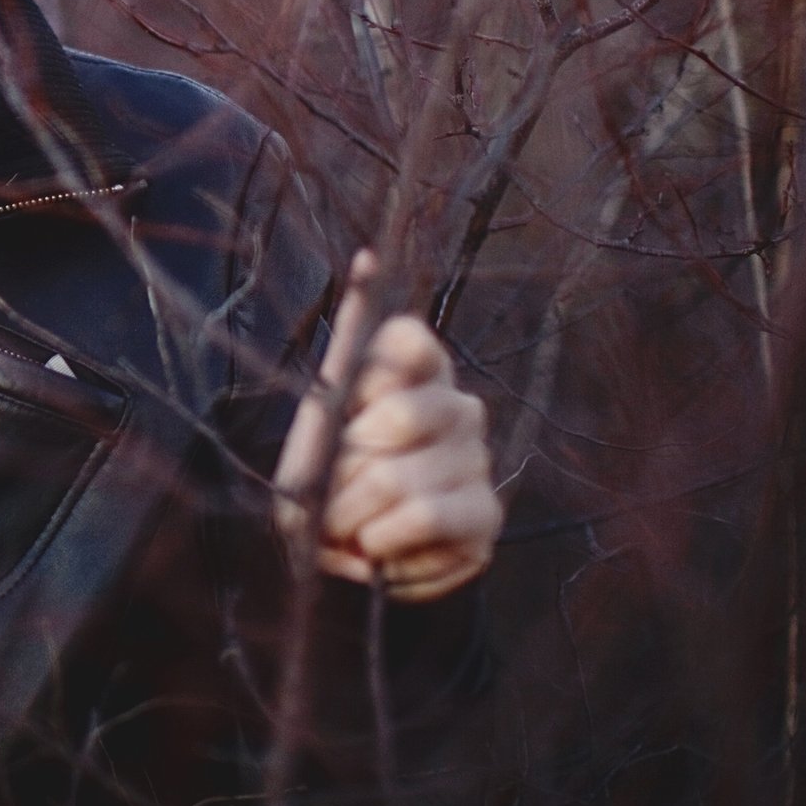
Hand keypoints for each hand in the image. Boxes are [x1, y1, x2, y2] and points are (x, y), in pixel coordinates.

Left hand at [274, 251, 501, 601]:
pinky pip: (427, 519)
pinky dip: (381, 542)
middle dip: (345, 466)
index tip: (345, 412)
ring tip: (343, 529)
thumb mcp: (319, 410)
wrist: (335, 551)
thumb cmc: (325, 471)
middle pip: (402, 415)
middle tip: (327, 494)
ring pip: (403, 478)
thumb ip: (349, 342)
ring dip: (351, 514)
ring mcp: (476, 459)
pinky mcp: (486, 514)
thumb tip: (369, 255)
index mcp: (415, 369)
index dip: (367, 380)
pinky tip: (375, 549)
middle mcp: (456, 405)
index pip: (408, 339)